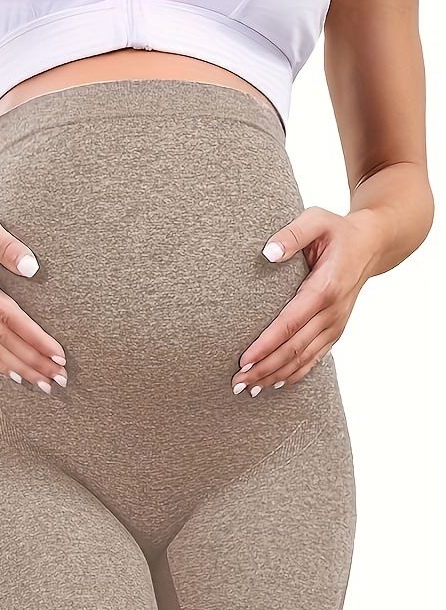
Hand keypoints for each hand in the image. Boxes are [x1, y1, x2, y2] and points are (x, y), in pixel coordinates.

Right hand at [0, 202, 64, 390]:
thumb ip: (7, 245)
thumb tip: (33, 268)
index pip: (9, 318)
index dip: (35, 338)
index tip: (58, 353)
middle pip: (3, 341)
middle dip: (33, 361)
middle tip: (60, 378)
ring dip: (21, 369)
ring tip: (45, 383)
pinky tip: (18, 377)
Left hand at [235, 208, 387, 394]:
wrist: (372, 244)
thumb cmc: (338, 231)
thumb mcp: (317, 219)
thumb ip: (292, 234)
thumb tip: (268, 252)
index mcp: (326, 287)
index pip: (291, 323)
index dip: (266, 344)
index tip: (244, 360)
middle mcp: (333, 311)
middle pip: (294, 348)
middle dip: (263, 368)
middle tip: (236, 383)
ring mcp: (336, 324)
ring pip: (303, 359)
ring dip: (274, 376)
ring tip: (247, 389)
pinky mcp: (335, 330)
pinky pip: (314, 359)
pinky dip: (293, 374)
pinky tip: (273, 385)